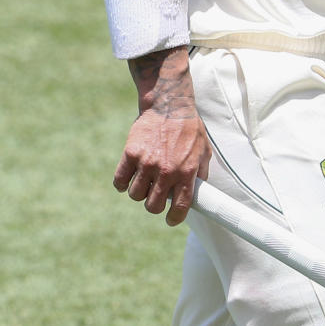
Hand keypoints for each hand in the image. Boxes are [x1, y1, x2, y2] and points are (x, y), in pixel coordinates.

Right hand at [114, 48, 210, 224]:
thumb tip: (198, 194)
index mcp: (187, 172)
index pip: (180, 207)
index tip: (171, 220)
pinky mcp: (131, 154)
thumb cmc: (189, 129)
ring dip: (139, 192)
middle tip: (155, 197)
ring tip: (144, 182)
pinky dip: (122, 183)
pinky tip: (129, 178)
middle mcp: (167, 171)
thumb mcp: (204, 151)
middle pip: (153, 206)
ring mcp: (147, 163)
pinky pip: (120, 181)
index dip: (174, 218)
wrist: (169, 106)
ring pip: (136, 195)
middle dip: (154, 205)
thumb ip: (200, 174)